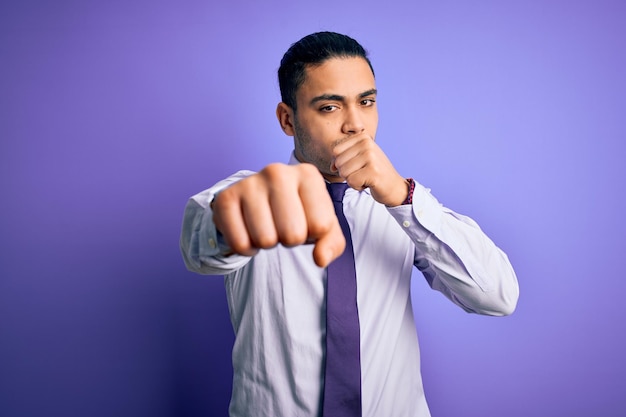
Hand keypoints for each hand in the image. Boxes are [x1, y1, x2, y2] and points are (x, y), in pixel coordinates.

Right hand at [212, 163, 345, 266]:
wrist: (256, 201)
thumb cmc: (297, 213)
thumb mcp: (323, 227)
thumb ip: (332, 244)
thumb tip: (321, 259)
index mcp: (308, 174)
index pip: (320, 226)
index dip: (313, 234)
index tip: (304, 221)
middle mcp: (278, 172)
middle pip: (292, 235)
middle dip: (289, 240)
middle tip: (282, 226)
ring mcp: (249, 182)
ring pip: (265, 240)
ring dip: (267, 244)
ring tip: (266, 226)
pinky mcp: (226, 197)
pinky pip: (240, 244)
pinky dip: (246, 248)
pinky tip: (248, 231)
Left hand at [331, 134, 408, 205]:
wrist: (394, 186)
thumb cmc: (373, 172)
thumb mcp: (358, 159)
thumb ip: (342, 158)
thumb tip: (332, 167)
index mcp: (362, 137)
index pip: (336, 151)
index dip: (342, 163)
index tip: (357, 165)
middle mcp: (367, 143)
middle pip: (339, 162)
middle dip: (347, 173)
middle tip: (363, 173)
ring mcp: (371, 156)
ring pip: (344, 173)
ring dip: (352, 180)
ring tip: (366, 177)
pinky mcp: (373, 171)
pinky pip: (351, 182)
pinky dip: (357, 186)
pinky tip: (369, 183)